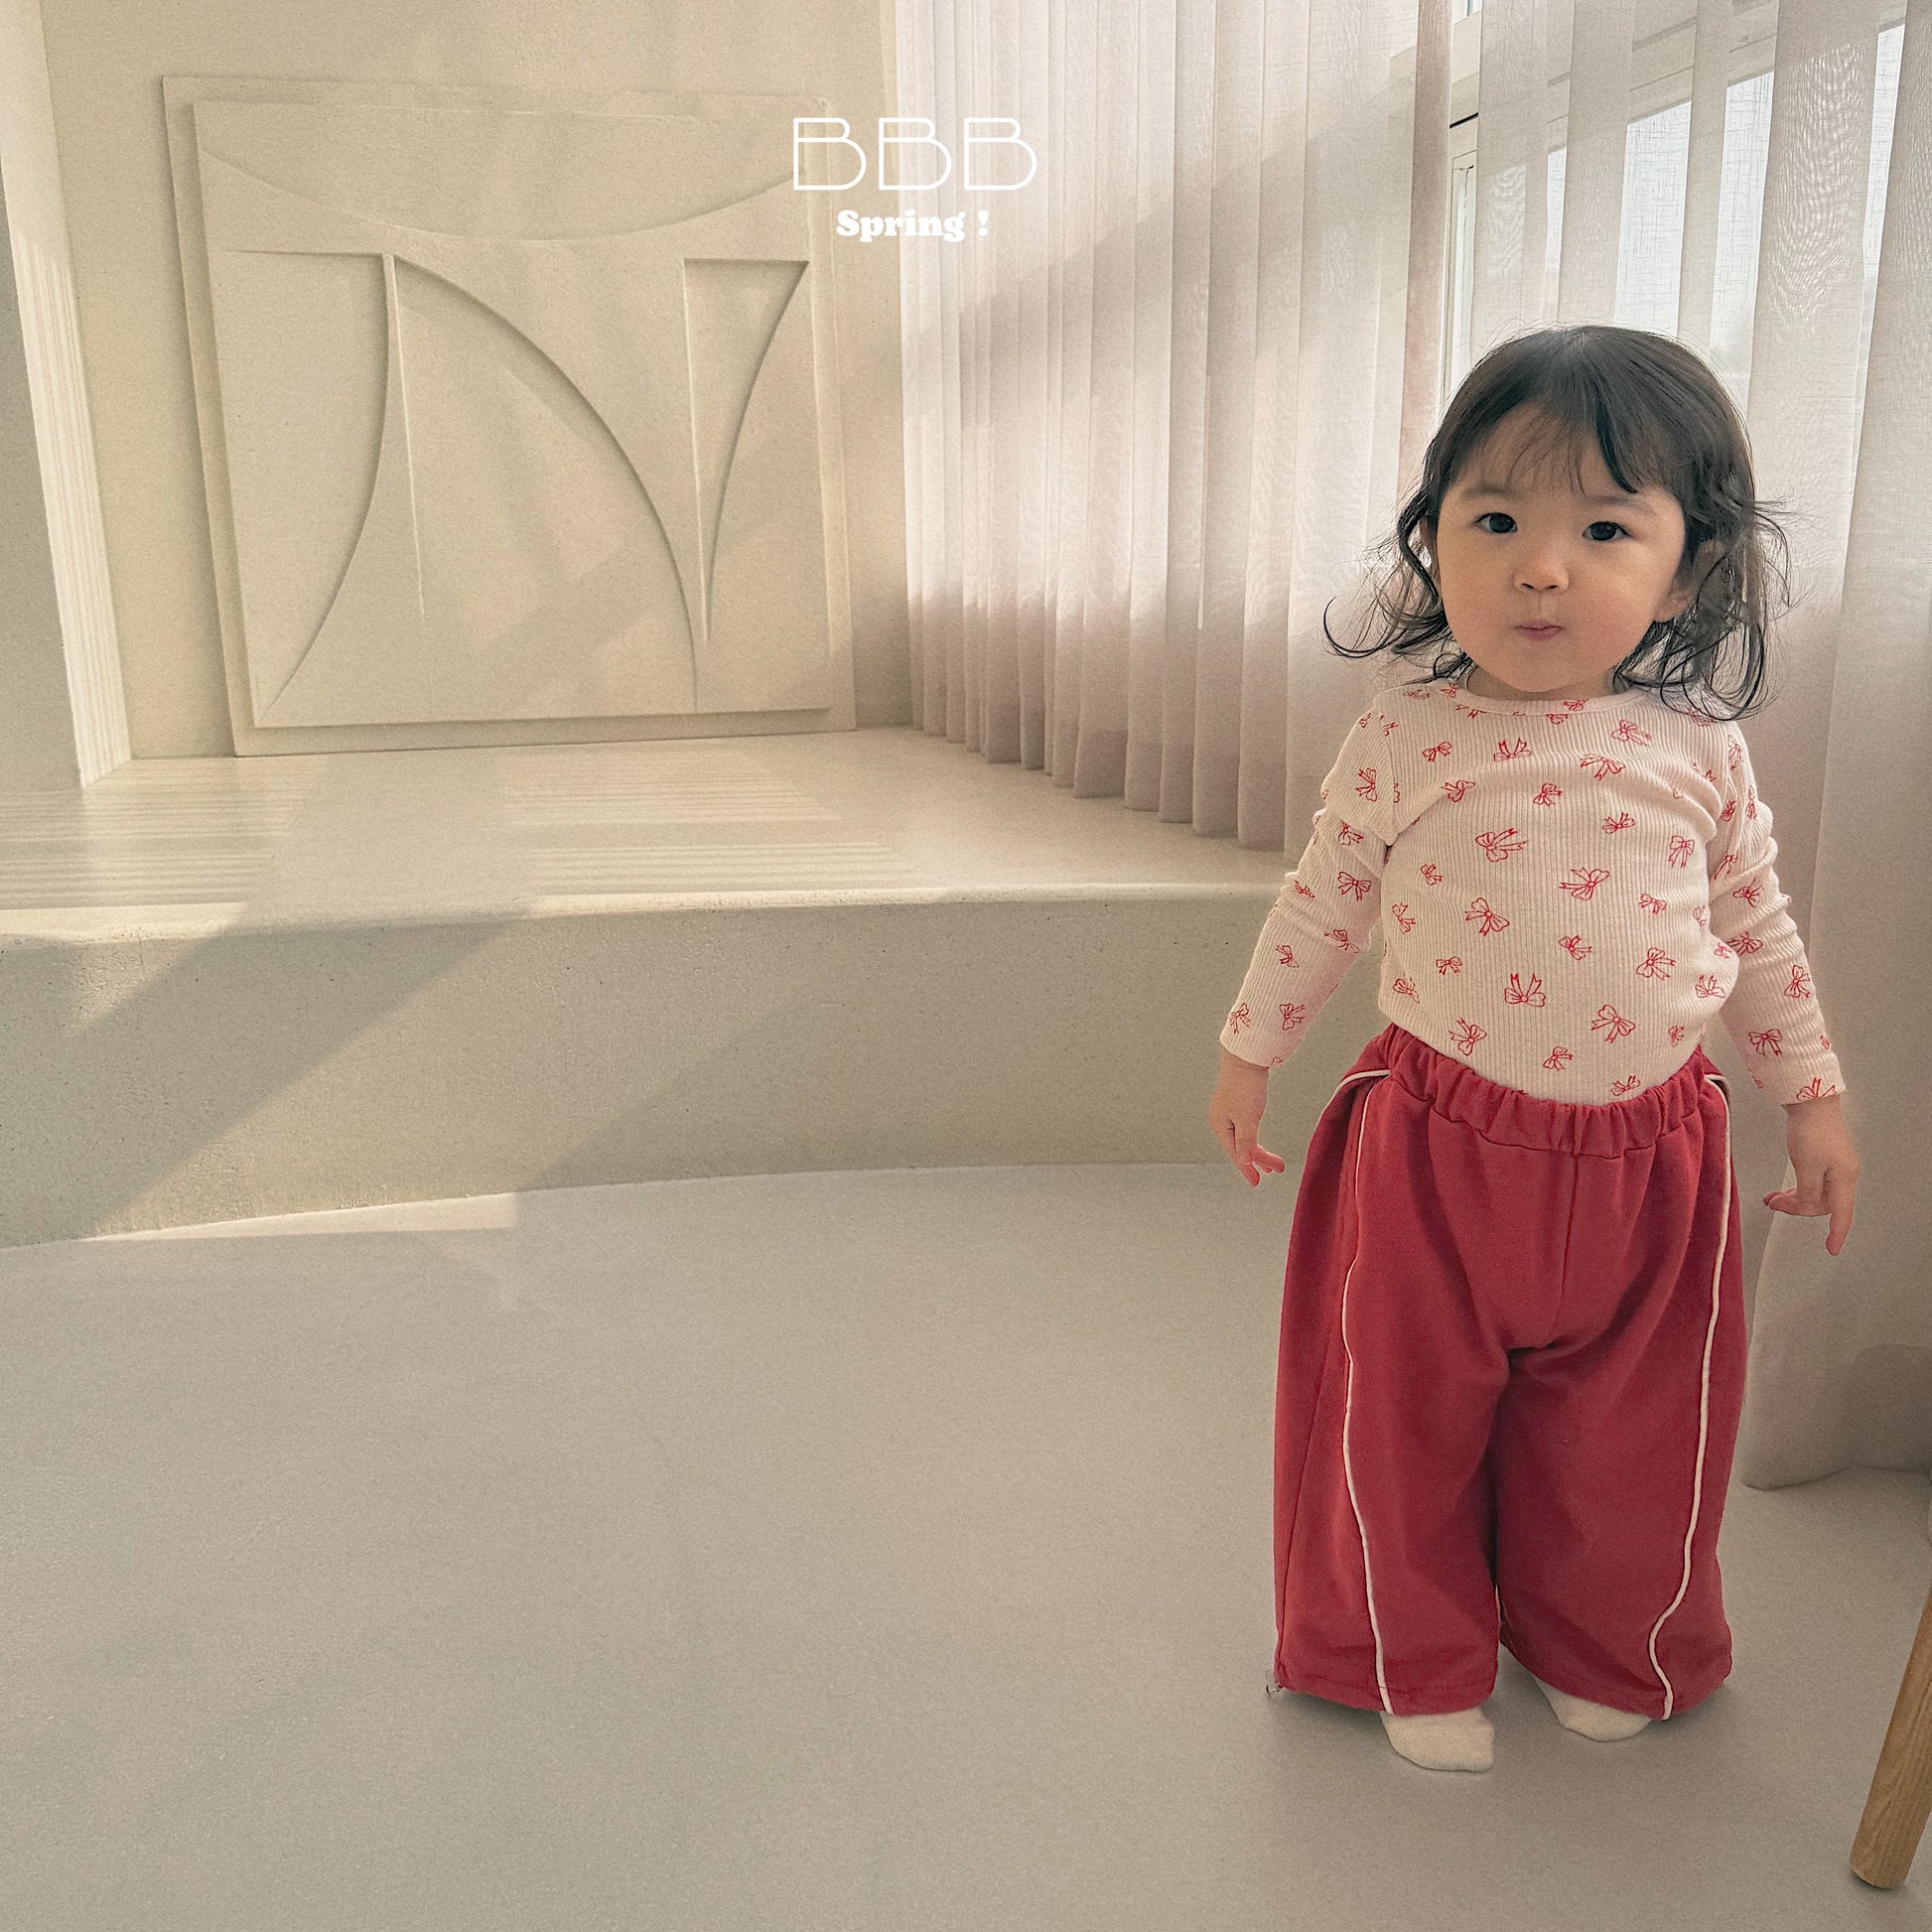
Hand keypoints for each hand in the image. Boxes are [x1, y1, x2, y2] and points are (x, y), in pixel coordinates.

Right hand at [1209, 1046, 1287, 1186]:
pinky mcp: (1237, 1104)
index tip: (1257, 1182)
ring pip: (1244, 1139)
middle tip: (1276, 1169)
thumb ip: (1246, 1143)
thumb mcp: (1248, 1119)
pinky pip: (1246, 1130)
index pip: (1235, 1153)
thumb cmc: (1245, 1086)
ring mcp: (1228, 1112)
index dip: (1248, 1168)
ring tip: (1272, 1163)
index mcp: (1219, 1125)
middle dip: (1257, 1160)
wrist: (1246, 1057)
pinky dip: (1255, 1139)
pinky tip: (1260, 1143)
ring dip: (1258, 1151)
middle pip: (1240, 1147)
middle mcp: (1221, 1120)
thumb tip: (1244, 1163)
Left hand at [1763, 1091, 1858, 1255]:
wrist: (1810, 1101)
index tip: (1831, 1248)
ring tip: (1772, 1197)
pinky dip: (1796, 1186)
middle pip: (1823, 1203)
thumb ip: (1806, 1192)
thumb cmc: (1811, 1130)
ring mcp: (1834, 1164)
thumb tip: (1805, 1206)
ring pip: (1815, 1192)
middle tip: (1775, 1204)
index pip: (1841, 1214)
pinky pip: (1811, 1180)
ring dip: (1794, 1197)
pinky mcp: (1824, 1155)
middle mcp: (1843, 1173)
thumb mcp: (1807, 1167)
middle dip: (1799, 1208)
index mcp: (1844, 1178)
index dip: (1837, 1233)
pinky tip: (1783, 1187)